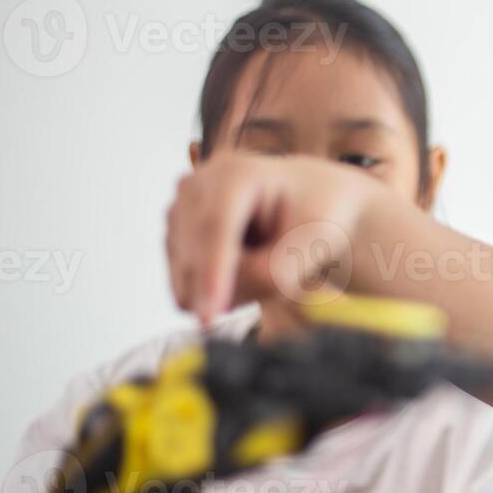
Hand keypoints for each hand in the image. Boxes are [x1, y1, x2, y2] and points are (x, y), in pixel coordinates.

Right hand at [165, 152, 391, 323]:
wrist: (310, 204)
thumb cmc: (319, 214)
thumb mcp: (317, 240)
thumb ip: (276, 271)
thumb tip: (224, 300)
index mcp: (236, 174)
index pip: (215, 228)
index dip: (210, 273)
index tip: (209, 318)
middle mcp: (196, 186)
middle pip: (198, 258)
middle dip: (237, 286)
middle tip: (286, 277)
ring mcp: (179, 212)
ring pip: (190, 278)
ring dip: (233, 289)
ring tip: (271, 264)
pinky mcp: (174, 237)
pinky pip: (188, 287)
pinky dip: (222, 289)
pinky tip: (250, 268)